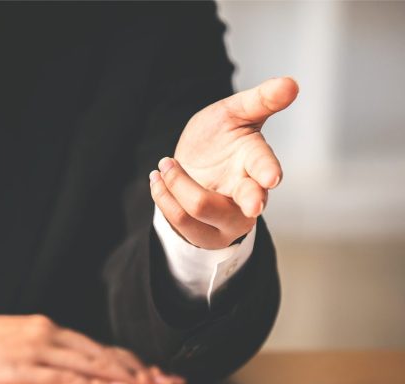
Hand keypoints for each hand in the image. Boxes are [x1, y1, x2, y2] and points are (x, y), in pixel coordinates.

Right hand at [0, 312, 183, 383]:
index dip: (131, 361)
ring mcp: (34, 352)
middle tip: (171, 383)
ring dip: (128, 377)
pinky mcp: (20, 371)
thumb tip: (69, 370)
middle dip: (141, 369)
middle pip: (104, 354)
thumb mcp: (11, 342)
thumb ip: (41, 353)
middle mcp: (46, 335)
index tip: (157, 373)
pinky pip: (65, 379)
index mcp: (45, 329)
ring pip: (92, 364)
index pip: (98, 347)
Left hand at [150, 77, 298, 248]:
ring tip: (164, 165)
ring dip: (176, 185)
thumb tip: (291, 83)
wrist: (191, 165)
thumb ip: (260, 100)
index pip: (265, 167)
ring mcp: (227, 220)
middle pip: (247, 204)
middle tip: (254, 206)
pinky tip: (157, 180)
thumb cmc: (219, 138)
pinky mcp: (203, 234)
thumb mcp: (234, 112)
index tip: (271, 178)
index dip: (268, 171)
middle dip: (247, 201)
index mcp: (257, 163)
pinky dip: (163, 197)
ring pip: (200, 210)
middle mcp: (247, 195)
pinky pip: (180, 221)